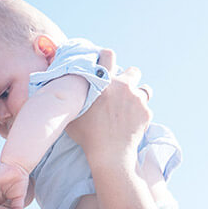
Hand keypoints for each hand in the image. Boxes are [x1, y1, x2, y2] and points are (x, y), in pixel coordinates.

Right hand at [65, 50, 151, 167]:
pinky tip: (131, 124)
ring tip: (129, 107)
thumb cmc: (87, 135)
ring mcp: (137, 99)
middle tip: (122, 89)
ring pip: (144, 89)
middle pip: (133, 70)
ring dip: (137, 95)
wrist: (110, 154)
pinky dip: (140, 114)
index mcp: (104, 82)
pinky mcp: (146, 112)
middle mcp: (123, 86)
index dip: (107, 57)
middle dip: (129, 78)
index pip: (108, 55)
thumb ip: (71, 97)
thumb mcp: (72, 112)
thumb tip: (61, 89)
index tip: (106, 64)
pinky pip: (146, 108)